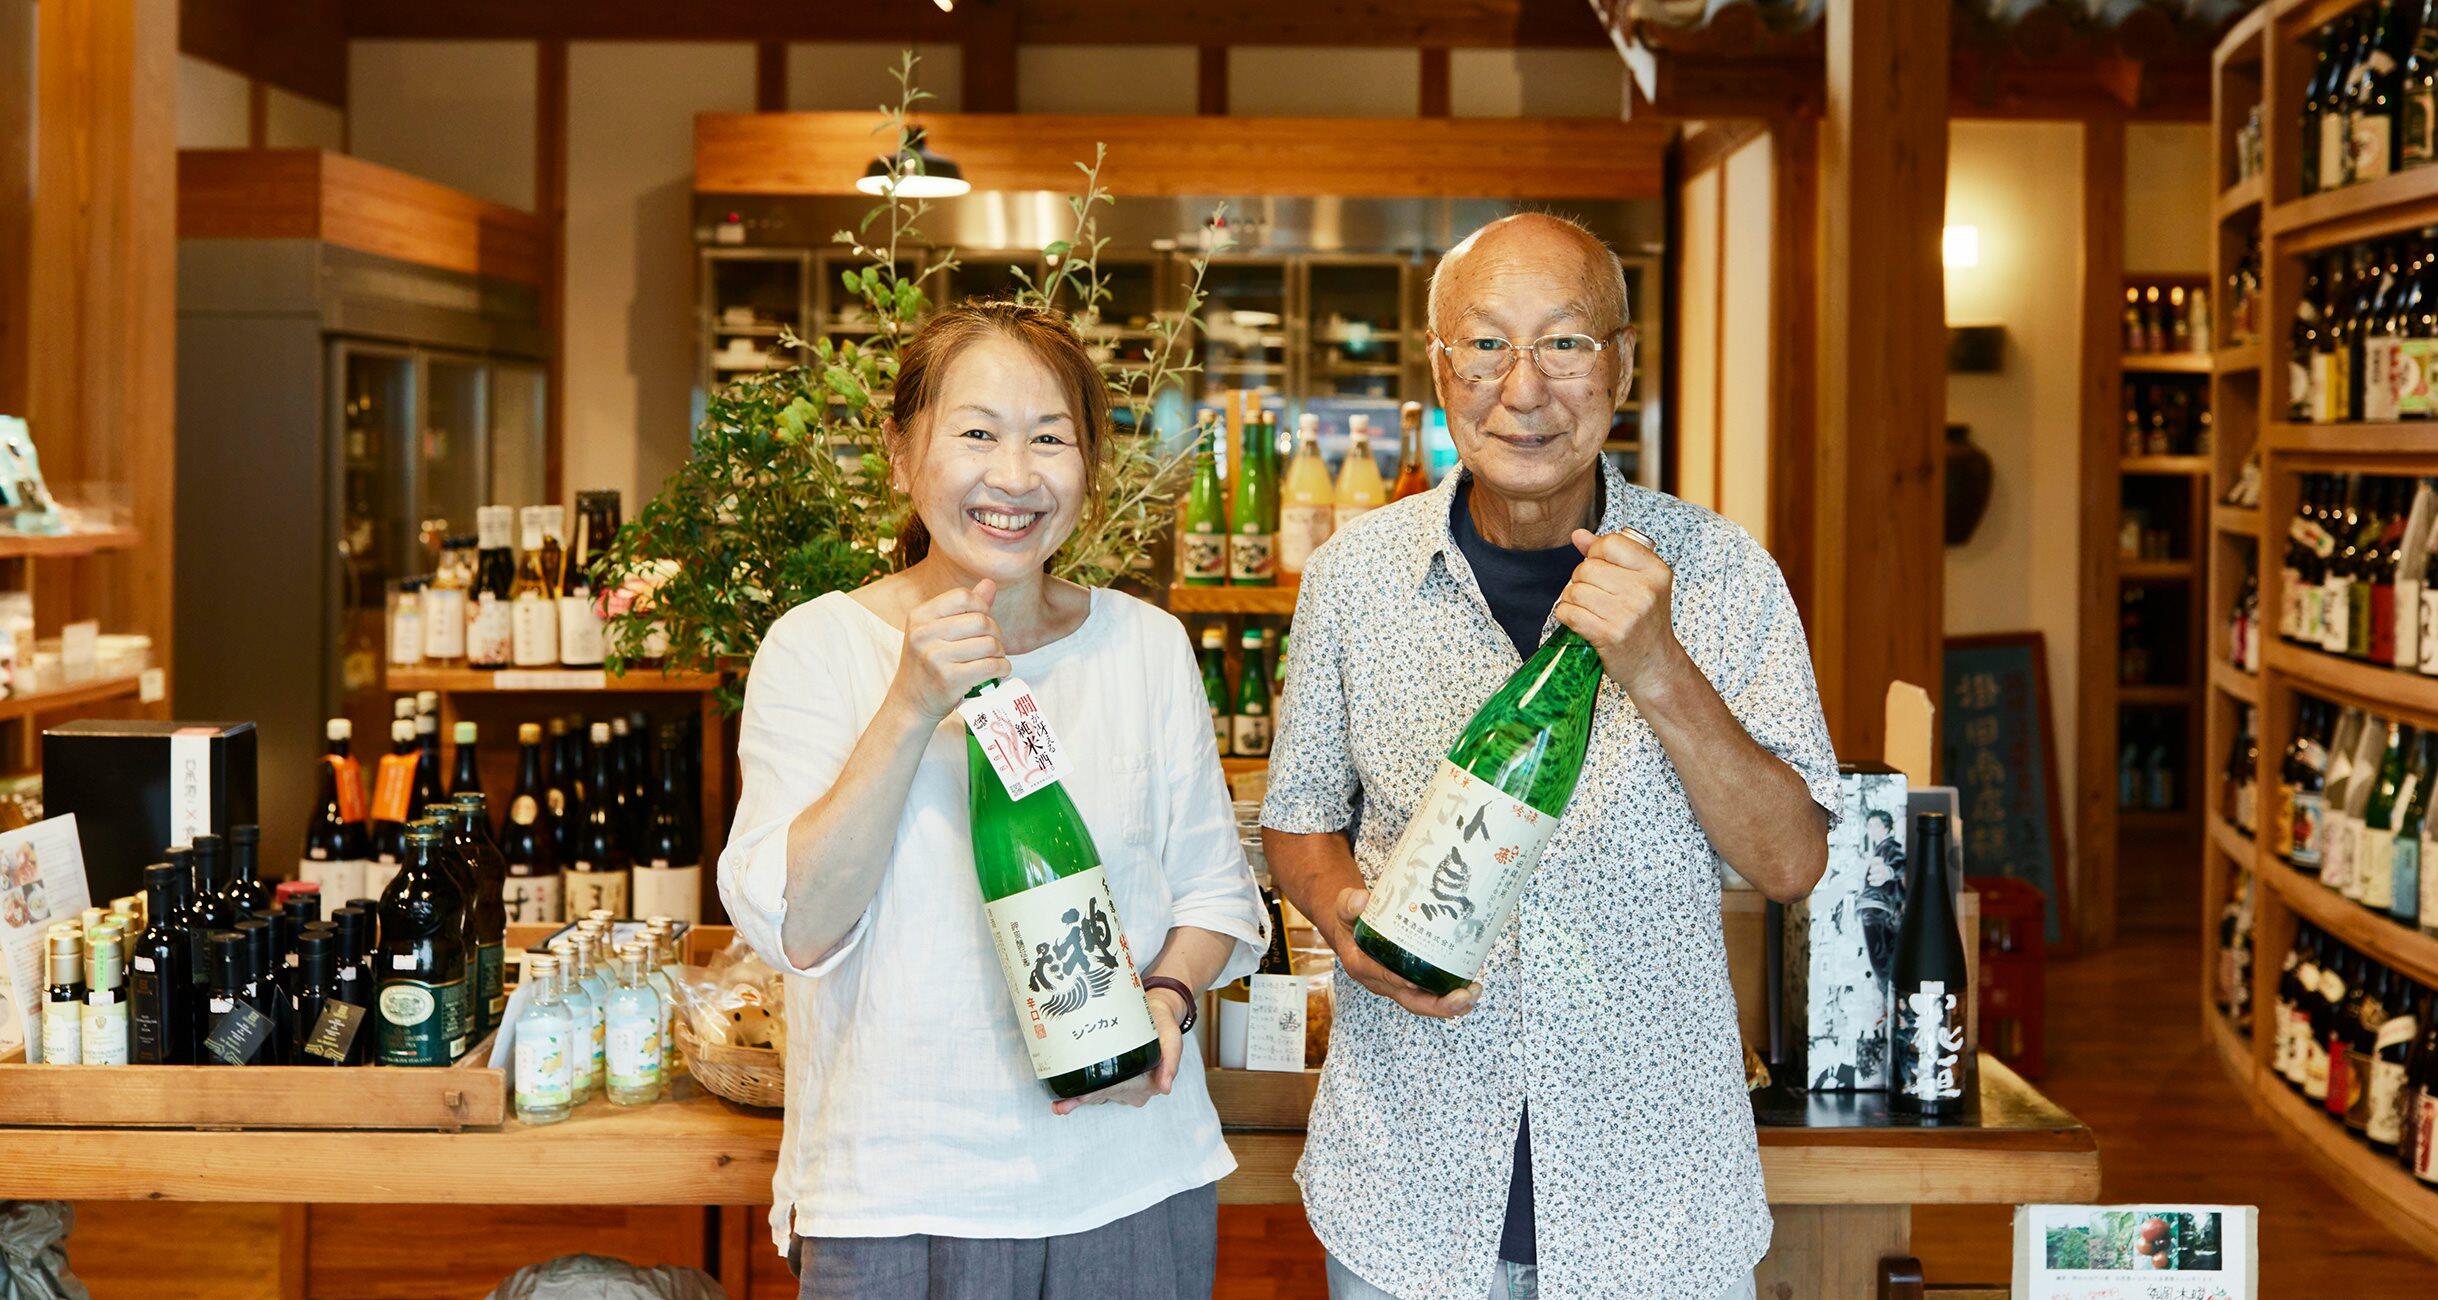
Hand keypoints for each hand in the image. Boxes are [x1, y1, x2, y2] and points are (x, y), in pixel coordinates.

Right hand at [885, 580, 1009, 721]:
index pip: (963, 597)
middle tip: (993, 645)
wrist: (910, 703)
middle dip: (995, 633)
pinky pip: (990, 667)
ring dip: (1000, 653)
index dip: (982, 606)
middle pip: (981, 620)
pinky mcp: (949, 679)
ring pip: (989, 644)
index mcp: (920, 616)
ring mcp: (935, 657)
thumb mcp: (935, 631)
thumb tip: (990, 583)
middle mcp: (923, 634)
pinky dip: (1002, 668)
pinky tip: (999, 671)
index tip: (983, 620)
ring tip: (994, 658)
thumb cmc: (927, 663)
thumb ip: (963, 608)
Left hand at [1052, 983, 1185, 1114]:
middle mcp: (1132, 1089)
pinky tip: (1060, 1098)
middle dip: (1081, 1102)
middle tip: (1061, 1106)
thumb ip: (1170, 1063)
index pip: (1119, 1091)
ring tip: (1058, 1104)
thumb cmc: (1164, 1026)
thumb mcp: (1172, 1040)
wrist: (1155, 1010)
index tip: (1082, 1097)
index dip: (1099, 1094)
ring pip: (1096, 1094)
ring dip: (1076, 1100)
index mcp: (1147, 1085)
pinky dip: (1077, 1093)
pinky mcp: (1109, 1076)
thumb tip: (1165, 1088)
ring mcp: (1119, 1084)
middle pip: (1103, 1096)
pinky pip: (1093, 1087)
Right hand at [1325, 886, 1476, 1018]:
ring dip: (1451, 1004)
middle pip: (1411, 1001)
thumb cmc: (1351, 921)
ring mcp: (1399, 985)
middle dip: (1438, 1005)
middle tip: (1463, 997)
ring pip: (1425, 1003)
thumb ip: (1350, 904)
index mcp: (1362, 965)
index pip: (1381, 975)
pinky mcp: (1412, 983)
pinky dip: (1451, 995)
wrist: (1353, 932)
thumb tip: (1362, 899)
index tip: (1413, 980)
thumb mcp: (1345, 909)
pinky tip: (1471, 988)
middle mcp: (1382, 982)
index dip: (1397, 979)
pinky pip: (1431, 995)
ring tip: (1474, 993)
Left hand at [1555, 528, 1684, 696]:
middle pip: (1587, 567)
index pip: (1610, 543)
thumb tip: (1578, 535)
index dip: (1597, 553)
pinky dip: (1566, 614)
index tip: (1602, 568)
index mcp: (1655, 571)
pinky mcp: (1609, 635)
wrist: (1655, 664)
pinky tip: (1579, 620)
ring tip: (1587, 608)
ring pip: (1575, 590)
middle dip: (1581, 579)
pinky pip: (1569, 612)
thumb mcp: (1640, 583)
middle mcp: (1644, 590)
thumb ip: (1610, 555)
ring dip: (1571, 598)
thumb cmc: (1645, 621)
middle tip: (1594, 595)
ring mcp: (1627, 613)